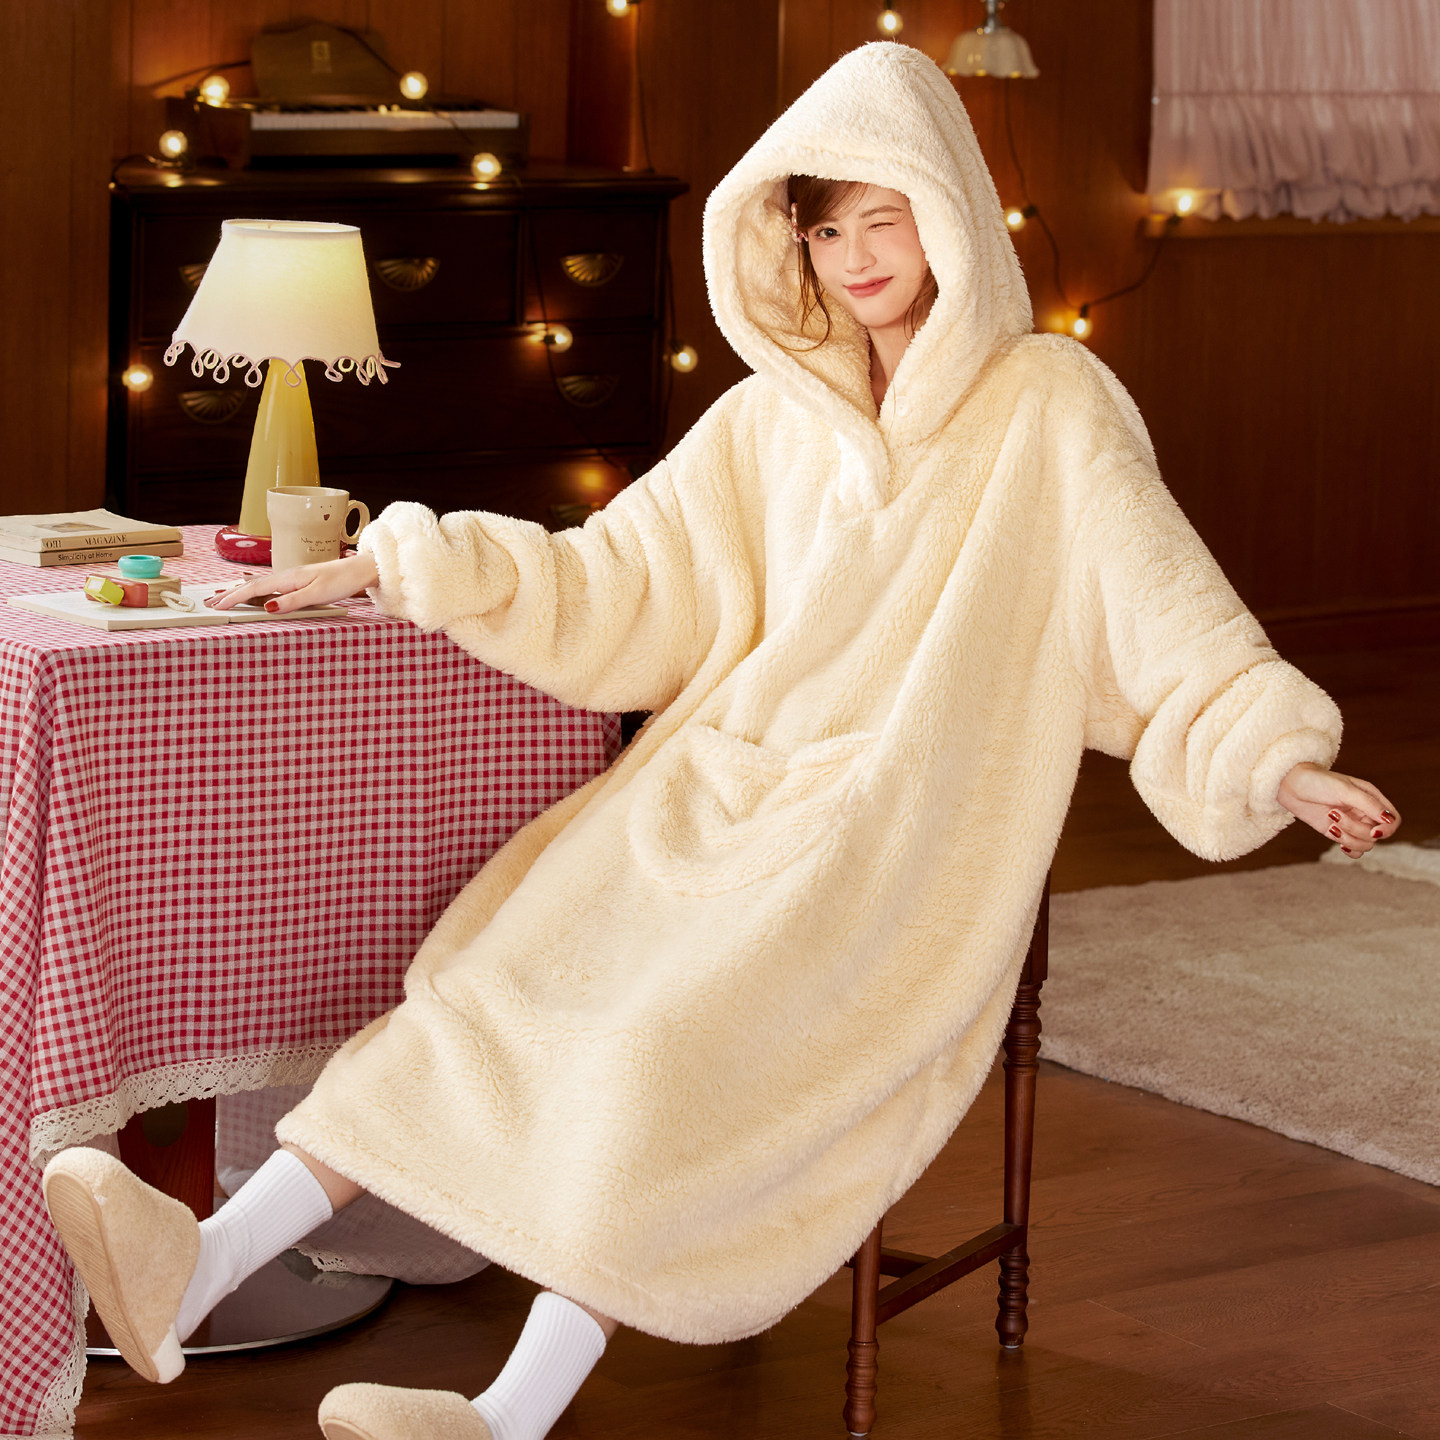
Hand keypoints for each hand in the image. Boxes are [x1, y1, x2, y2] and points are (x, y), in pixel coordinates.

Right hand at [206, 551, 380, 614]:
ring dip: (240, 591)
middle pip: (252, 585)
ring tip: (223, 596)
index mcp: (288, 578)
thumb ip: (291, 601)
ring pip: (260, 584)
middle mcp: (287, 575)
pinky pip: (270, 585)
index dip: (234, 597)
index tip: (217, 605)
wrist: (361, 569)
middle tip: (210, 602)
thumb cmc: (343, 581)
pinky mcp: (300, 580)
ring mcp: (293, 577)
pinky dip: (255, 589)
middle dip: (230, 593)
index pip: (254, 588)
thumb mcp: (317, 595)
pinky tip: (254, 592)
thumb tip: (266, 606)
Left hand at [1277, 761, 1399, 857]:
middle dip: (1357, 830)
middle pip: (1376, 835)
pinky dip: (1349, 849)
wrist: (1289, 784)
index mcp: (1372, 798)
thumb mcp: (1344, 790)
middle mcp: (1364, 812)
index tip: (1373, 830)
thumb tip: (1389, 820)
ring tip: (1330, 821)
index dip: (1387, 830)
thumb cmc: (1317, 781)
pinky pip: (1354, 849)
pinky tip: (1337, 837)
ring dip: (1349, 837)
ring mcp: (1351, 823)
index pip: (1393, 820)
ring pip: (1365, 844)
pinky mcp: (1337, 832)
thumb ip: (1368, 804)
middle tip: (1334, 814)